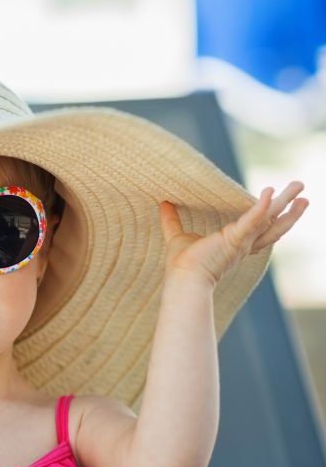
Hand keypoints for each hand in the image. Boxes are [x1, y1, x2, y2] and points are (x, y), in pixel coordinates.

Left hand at [159, 181, 308, 287]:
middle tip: (303, 195)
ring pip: (272, 220)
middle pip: (275, 225)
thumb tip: (162, 203)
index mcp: (235, 244)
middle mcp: (245, 244)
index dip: (272, 220)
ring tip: (300, 187)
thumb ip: (171, 220)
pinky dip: (262, 206)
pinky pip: (253, 219)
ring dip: (287, 204)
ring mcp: (243, 242)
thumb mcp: (177, 236)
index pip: (259, 231)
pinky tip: (270, 191)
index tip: (280, 207)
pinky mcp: (235, 238)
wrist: (183, 279)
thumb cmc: (182, 264)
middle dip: (290, 210)